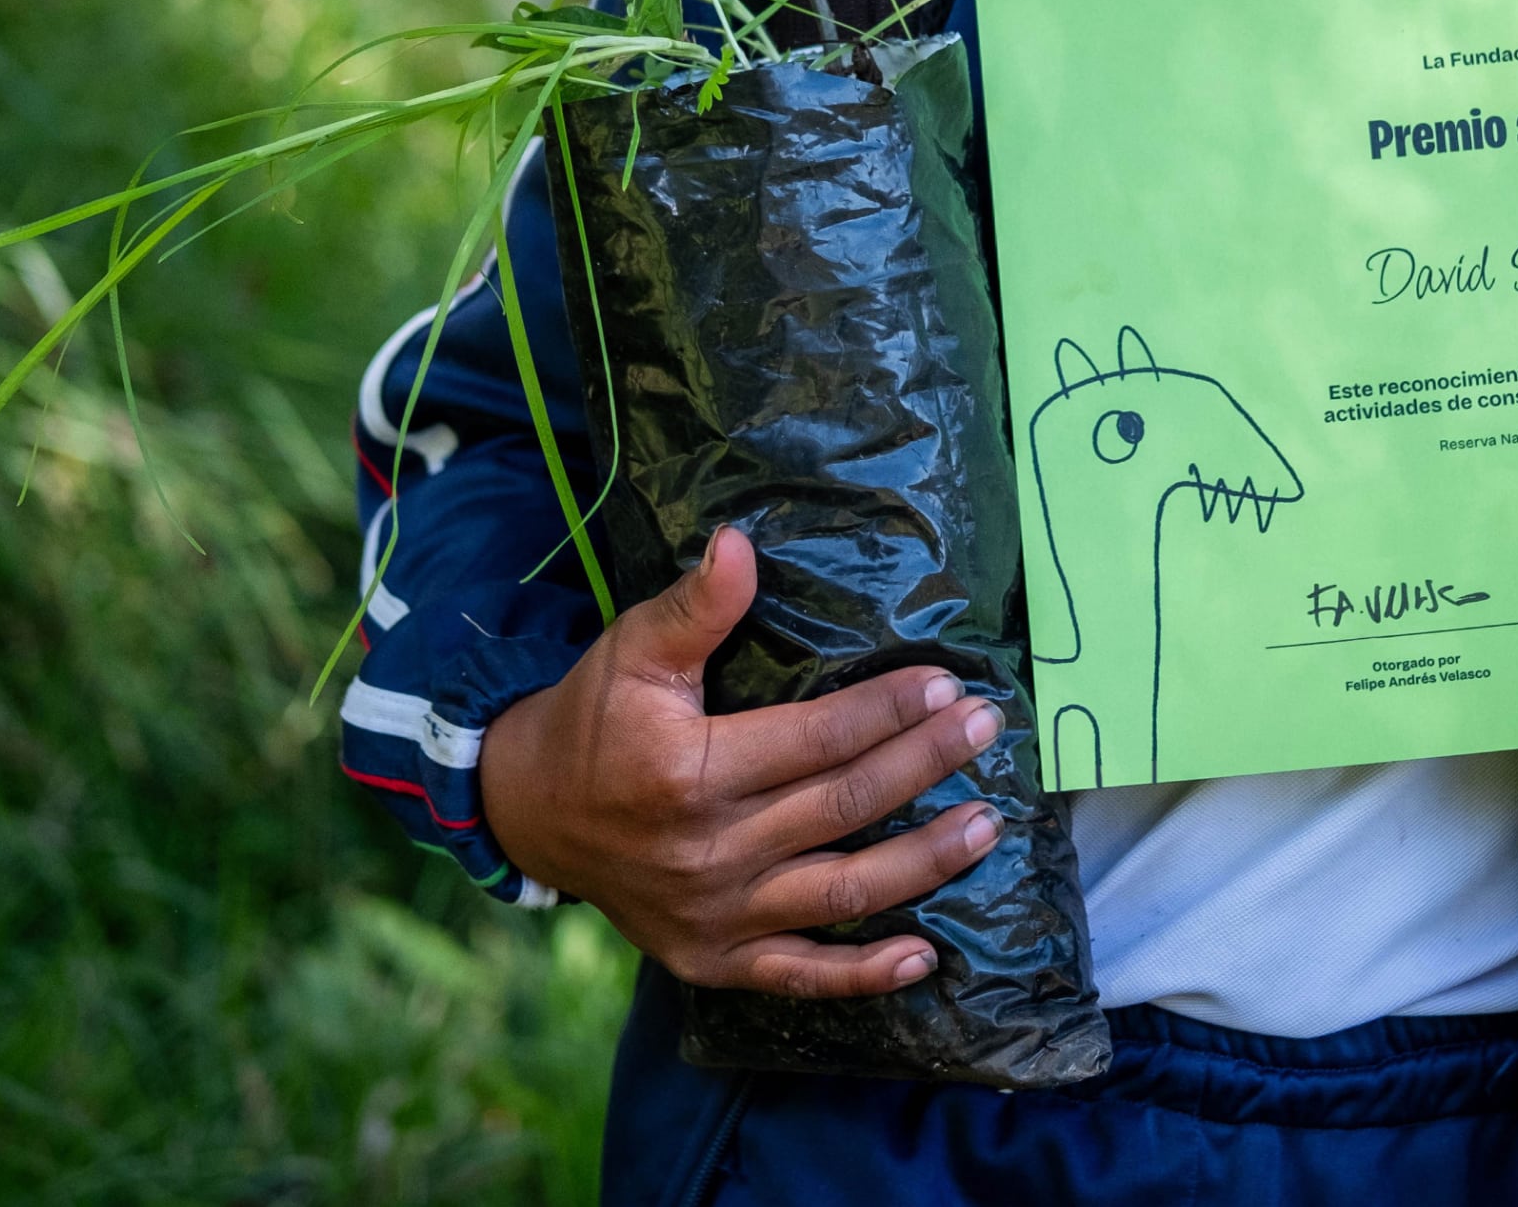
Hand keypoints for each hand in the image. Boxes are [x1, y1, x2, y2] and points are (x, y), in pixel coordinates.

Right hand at [476, 525, 1004, 995]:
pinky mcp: (713, 960)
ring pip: (840, 893)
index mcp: (689, 773)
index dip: (886, 710)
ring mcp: (714, 915)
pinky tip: (925, 956)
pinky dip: (863, 975)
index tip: (945, 683)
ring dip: (922, 863)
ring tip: (986, 826)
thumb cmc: (595, 719)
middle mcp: (708, 852)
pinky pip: (799, 975)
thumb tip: (739, 542)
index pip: (815, 738)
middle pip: (842, 806)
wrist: (531, 814)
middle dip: (924, 765)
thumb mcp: (631, 650)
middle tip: (986, 729)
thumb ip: (693, 606)